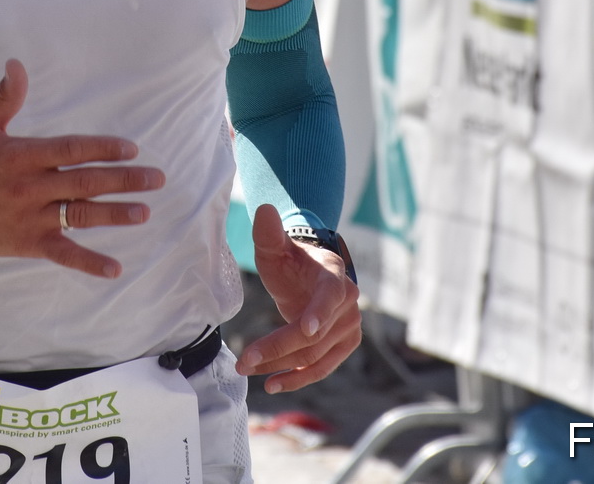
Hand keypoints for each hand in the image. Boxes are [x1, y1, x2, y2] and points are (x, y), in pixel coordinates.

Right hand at [0, 60, 164, 277]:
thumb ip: (3, 96)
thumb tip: (16, 65)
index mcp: (23, 154)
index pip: (72, 149)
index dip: (104, 148)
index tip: (132, 148)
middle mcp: (30, 187)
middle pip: (86, 182)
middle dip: (125, 180)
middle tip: (156, 179)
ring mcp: (29, 218)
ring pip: (80, 216)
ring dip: (115, 215)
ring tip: (144, 211)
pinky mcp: (26, 243)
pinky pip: (63, 253)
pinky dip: (89, 262)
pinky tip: (115, 268)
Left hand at [235, 205, 361, 393]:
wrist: (309, 275)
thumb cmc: (291, 261)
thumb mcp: (275, 247)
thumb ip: (269, 232)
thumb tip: (264, 209)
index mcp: (335, 277)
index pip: (330, 296)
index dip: (318, 312)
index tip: (305, 327)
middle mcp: (348, 304)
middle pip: (313, 334)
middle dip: (277, 349)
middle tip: (244, 361)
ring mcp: (349, 327)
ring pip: (314, 355)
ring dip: (281, 367)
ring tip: (249, 370)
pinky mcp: (344, 345)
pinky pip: (322, 367)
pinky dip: (299, 379)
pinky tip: (273, 383)